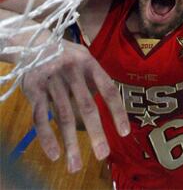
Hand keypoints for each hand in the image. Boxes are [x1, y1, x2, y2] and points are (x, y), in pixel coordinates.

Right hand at [21, 40, 129, 172]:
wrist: (32, 41)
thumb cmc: (64, 53)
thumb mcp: (83, 57)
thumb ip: (94, 78)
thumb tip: (108, 105)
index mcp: (88, 62)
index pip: (108, 89)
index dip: (117, 111)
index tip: (125, 133)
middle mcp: (72, 70)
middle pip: (86, 106)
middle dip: (96, 132)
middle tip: (103, 155)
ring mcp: (52, 79)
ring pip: (63, 115)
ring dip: (70, 143)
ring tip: (75, 166)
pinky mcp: (34, 89)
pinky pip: (40, 117)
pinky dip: (46, 137)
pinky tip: (54, 154)